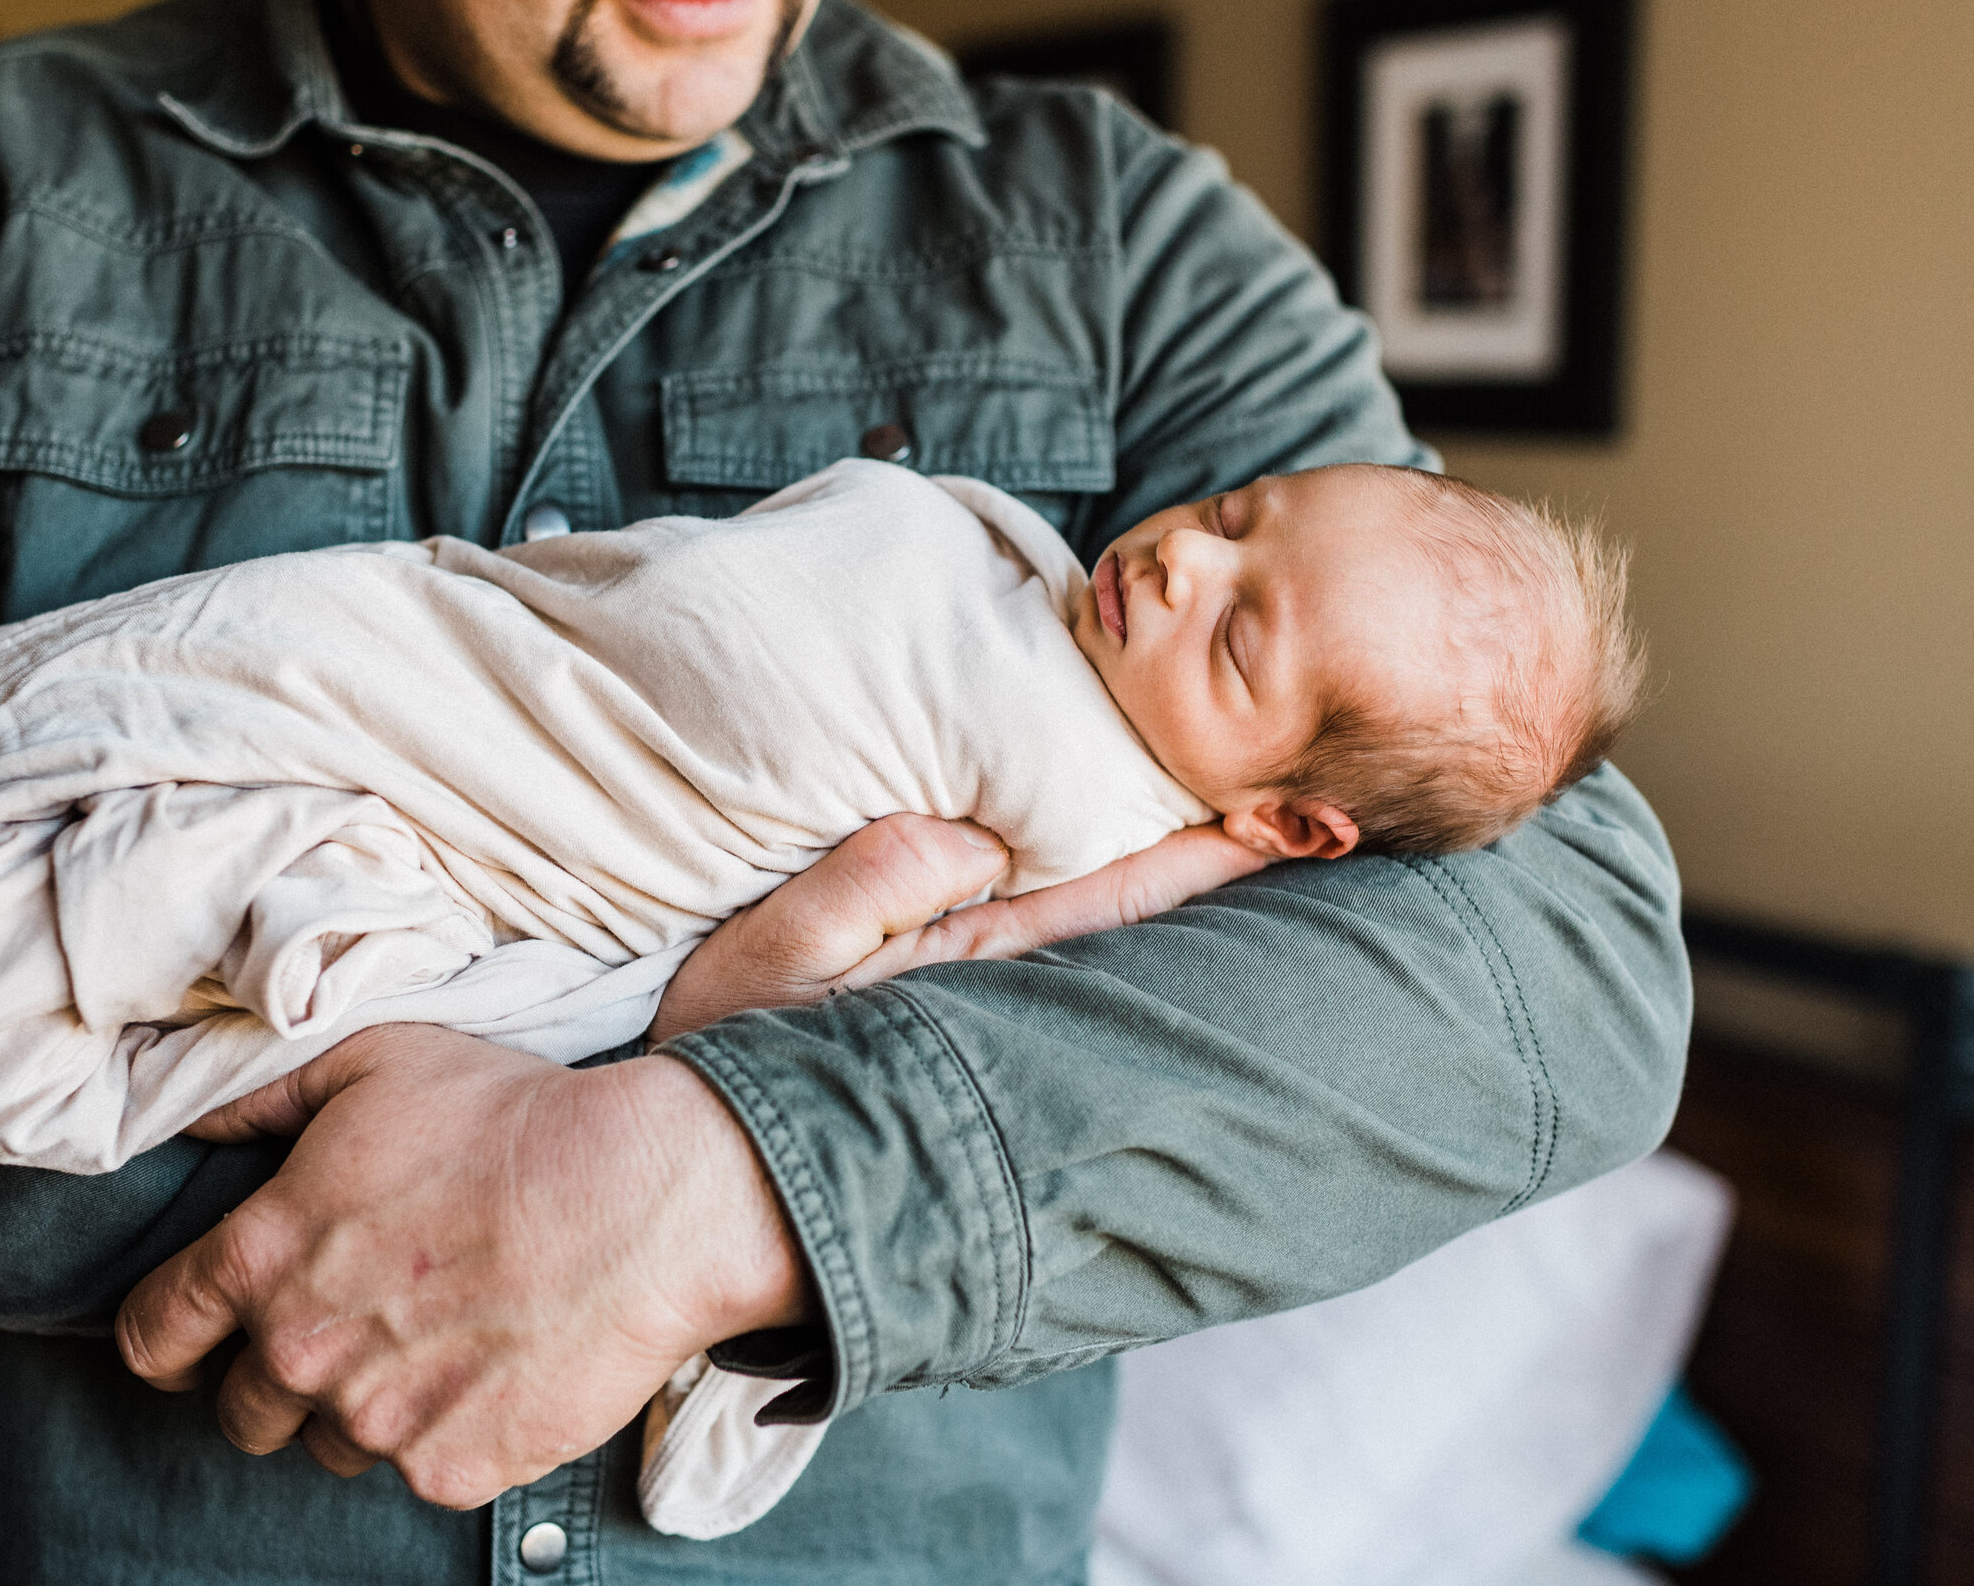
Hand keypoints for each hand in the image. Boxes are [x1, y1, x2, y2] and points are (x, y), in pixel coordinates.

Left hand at [119, 1021, 808, 1507]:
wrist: (646, 1195)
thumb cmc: (513, 1117)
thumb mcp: (374, 1060)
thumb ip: (260, 1095)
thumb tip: (191, 1121)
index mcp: (264, 1256)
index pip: (152, 1337)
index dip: (166, 1340)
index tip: (194, 1339)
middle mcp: (302, 1352)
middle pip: (241, 1412)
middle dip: (276, 1376)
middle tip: (350, 1325)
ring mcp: (376, 1422)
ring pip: (334, 1443)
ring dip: (364, 1404)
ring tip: (437, 1334)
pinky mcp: (450, 1469)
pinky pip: (419, 1469)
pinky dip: (446, 1430)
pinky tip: (492, 1364)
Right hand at [649, 817, 1267, 1041]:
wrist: (692, 1187)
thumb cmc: (725, 1062)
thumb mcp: (779, 950)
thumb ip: (877, 878)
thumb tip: (983, 832)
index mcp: (973, 963)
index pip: (1117, 895)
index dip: (1198, 853)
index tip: (1279, 813)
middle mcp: (1000, 1002)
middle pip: (1136, 931)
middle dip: (1215, 886)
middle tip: (1308, 833)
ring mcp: (983, 1031)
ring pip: (1111, 964)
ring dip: (1181, 923)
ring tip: (1254, 877)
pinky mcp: (957, 1057)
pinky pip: (1066, 996)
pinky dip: (1123, 966)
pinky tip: (1154, 956)